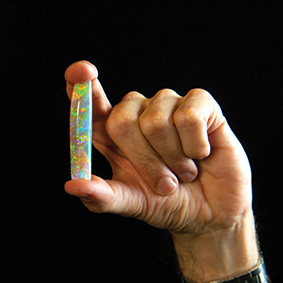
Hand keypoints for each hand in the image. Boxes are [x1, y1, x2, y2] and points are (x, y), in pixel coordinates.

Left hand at [64, 61, 252, 243]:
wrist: (211, 212)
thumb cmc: (166, 204)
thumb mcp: (130, 204)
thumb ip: (100, 197)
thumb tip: (72, 186)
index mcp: (111, 132)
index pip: (89, 101)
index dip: (82, 83)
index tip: (81, 71)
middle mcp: (136, 111)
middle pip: (121, 120)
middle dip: (143, 161)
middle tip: (163, 183)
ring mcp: (168, 104)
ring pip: (156, 122)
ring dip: (172, 159)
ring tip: (183, 171)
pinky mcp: (200, 102)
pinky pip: (188, 117)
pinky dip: (195, 147)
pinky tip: (201, 154)